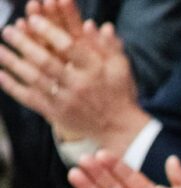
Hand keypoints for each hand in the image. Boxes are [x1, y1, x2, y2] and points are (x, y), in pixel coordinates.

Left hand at [0, 0, 146, 152]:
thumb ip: (109, 45)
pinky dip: (13, 87)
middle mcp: (79, 85)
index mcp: (94, 70)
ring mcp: (66, 101)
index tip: (32, 19)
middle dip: (25, 44)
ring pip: (35, 79)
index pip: (69, 48)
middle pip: (47, 62)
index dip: (49, 32)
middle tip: (8, 30)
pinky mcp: (56, 114)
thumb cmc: (119, 92)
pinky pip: (29, 98)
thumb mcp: (120, 67)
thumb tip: (96, 24)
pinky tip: (0, 74)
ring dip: (13, 63)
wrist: (118, 128)